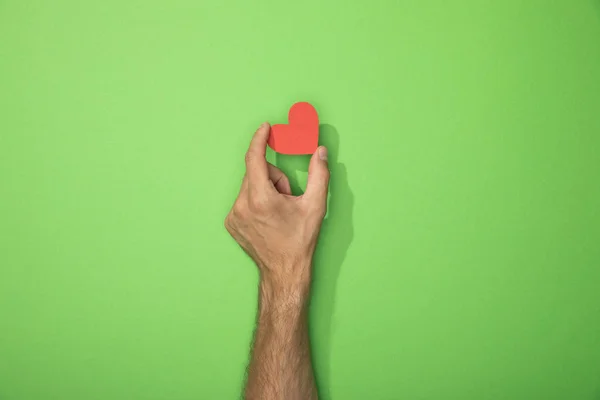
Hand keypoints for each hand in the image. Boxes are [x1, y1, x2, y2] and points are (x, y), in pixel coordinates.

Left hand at [225, 122, 329, 289]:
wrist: (284, 271)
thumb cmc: (300, 240)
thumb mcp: (315, 206)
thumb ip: (319, 174)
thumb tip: (320, 151)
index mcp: (261, 199)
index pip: (254, 159)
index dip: (259, 139)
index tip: (264, 128)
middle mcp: (242, 206)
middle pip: (256, 172)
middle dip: (274, 178)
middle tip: (288, 198)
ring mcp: (234, 216)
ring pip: (250, 185)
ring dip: (265, 190)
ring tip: (278, 212)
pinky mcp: (231, 223)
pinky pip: (243, 199)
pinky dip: (256, 201)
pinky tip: (267, 218)